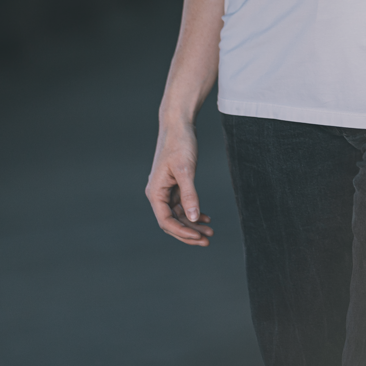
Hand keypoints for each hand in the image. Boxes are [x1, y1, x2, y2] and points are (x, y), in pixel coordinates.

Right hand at [146, 120, 213, 245]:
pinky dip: (193, 212)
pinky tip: (205, 218)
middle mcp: (158, 194)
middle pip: (172, 222)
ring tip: (210, 231)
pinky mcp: (175, 185)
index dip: (182, 232)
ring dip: (193, 224)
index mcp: (155, 193)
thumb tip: (193, 217)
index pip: (166, 221)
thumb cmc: (180, 144)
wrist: (179, 125)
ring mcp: (166, 190)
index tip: (198, 237)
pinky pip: (182, 205)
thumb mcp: (186, 170)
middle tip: (207, 240)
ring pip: (178, 214)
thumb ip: (189, 194)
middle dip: (189, 232)